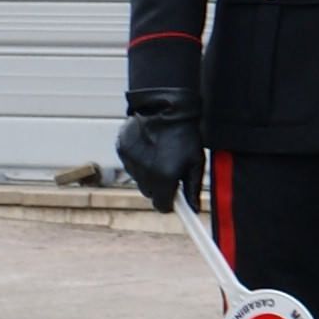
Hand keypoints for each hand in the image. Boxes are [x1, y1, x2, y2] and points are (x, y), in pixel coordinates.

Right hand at [114, 88, 202, 213]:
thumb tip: (194, 210)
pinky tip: (149, 145)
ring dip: (148, 173)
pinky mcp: (121, 149)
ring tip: (161, 154)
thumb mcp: (196, 162)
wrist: (167, 108)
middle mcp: (143, 173)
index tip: (175, 200)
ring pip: (138, 178)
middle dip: (159, 188)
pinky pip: (130, 163)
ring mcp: (130, 160)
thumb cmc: (186, 135)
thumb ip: (193, 188)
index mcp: (164, 178)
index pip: (162, 206)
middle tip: (170, 172)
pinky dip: (138, 159)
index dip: (170, 204)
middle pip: (149, 193)